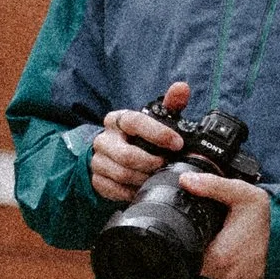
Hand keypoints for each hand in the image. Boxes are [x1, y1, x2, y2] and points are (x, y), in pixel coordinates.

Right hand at [90, 79, 188, 206]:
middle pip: (127, 155)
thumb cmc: (137, 136)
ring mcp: (98, 161)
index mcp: (117, 120)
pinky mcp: (97, 180)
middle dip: (152, 163)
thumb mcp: (153, 119)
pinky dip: (134, 191)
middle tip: (168, 166)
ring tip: (159, 177)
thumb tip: (182, 87)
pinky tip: (145, 187)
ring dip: (144, 178)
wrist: (110, 155)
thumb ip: (169, 104)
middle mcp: (104, 139)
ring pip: (123, 174)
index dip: (158, 133)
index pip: (135, 122)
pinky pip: (116, 190)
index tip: (177, 143)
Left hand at [184, 173, 271, 278]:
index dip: (190, 237)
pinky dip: (226, 264)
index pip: (188, 250)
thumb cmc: (268, 215)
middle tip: (219, 230)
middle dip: (202, 245)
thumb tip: (186, 180)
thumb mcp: (240, 194)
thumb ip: (211, 186)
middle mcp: (226, 274)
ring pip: (210, 270)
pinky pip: (224, 276)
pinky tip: (236, 251)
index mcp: (220, 256)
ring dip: (213, 256)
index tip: (203, 227)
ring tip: (228, 239)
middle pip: (197, 261)